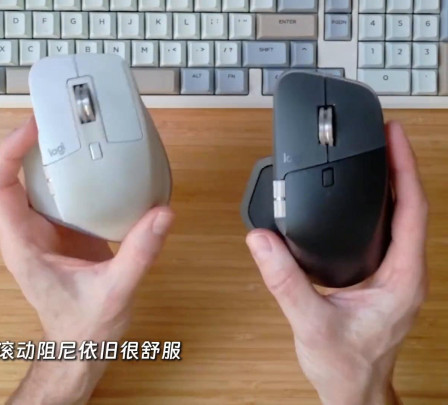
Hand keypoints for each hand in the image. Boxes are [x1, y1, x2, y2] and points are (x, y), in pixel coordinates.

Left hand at [0, 117, 174, 404]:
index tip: (32, 126)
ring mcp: (38, 232)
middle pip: (10, 178)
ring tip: (72, 129)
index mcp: (23, 246)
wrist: (79, 349)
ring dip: (45, 155)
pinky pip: (54, 194)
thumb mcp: (115, 291)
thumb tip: (163, 213)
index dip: (8, 153)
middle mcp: (24, 234)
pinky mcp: (57, 233)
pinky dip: (66, 173)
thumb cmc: (85, 329)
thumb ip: (139, 253)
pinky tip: (92, 161)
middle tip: (57, 117)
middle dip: (26, 144)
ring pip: (30, 183)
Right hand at [246, 121, 427, 404]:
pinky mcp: (385, 279)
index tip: (394, 136)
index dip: (404, 168)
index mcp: (401, 278)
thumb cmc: (345, 365)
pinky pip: (389, 233)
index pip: (411, 210)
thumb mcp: (310, 322)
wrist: (354, 390)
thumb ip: (284, 281)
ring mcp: (398, 276)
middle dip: (401, 166)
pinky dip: (380, 207)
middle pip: (412, 206)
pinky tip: (363, 200)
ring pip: (403, 219)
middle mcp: (406, 273)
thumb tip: (262, 241)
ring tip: (378, 156)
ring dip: (393, 185)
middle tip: (385, 135)